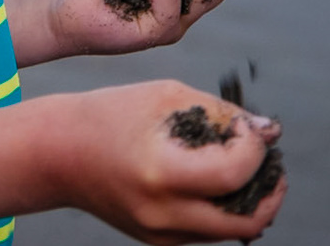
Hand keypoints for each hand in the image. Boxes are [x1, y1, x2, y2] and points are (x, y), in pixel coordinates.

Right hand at [46, 80, 284, 244]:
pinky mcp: (159, 242)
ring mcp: (161, 235)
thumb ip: (222, 114)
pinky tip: (219, 180)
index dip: (255, 147)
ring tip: (245, 166)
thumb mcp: (167, 97)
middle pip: (247, 221)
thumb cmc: (113, 115)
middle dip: (271, 190)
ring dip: (251, 201)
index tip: (248, 127)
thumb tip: (271, 132)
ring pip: (232, 231)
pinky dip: (225, 209)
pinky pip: (209, 232)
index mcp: (162, 173)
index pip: (236, 172)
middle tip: (271, 163)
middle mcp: (163, 214)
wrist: (59, 154)